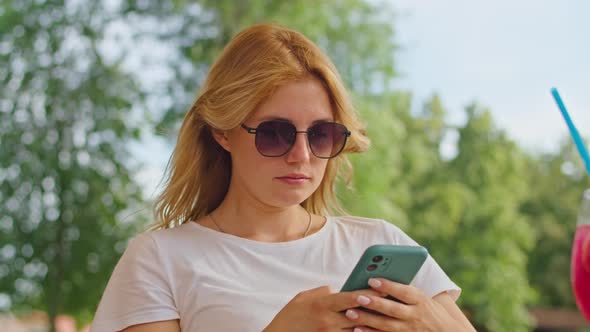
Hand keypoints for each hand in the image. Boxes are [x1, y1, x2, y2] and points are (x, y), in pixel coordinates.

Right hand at [263, 285, 383, 331]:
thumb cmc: (291, 316)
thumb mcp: (304, 297)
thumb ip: (324, 292)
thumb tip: (340, 289)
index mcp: (323, 304)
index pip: (351, 298)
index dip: (369, 293)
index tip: (384, 289)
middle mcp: (329, 321)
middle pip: (359, 314)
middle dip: (376, 308)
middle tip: (393, 303)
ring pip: (358, 329)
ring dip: (373, 323)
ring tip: (388, 318)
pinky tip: (372, 330)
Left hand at [343, 278, 473, 331]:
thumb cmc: (429, 310)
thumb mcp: (423, 297)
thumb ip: (405, 288)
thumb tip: (383, 272)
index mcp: (421, 300)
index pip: (404, 292)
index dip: (388, 286)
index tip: (372, 279)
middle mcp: (415, 315)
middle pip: (393, 309)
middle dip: (375, 303)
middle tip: (358, 297)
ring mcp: (409, 330)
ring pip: (386, 325)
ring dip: (367, 319)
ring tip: (351, 313)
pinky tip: (356, 329)